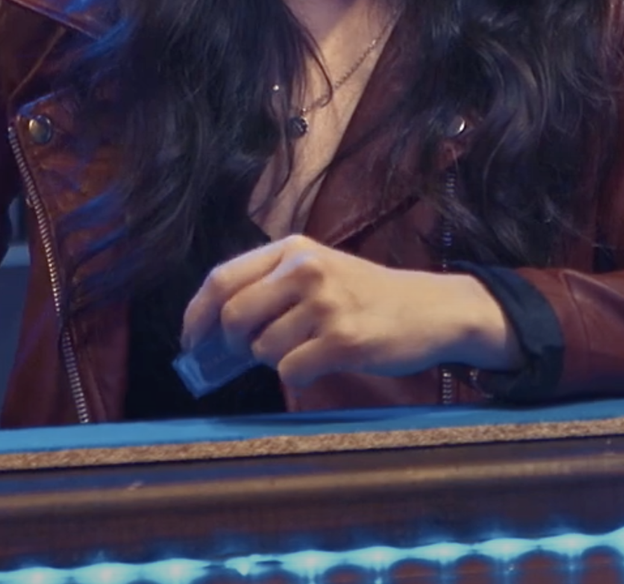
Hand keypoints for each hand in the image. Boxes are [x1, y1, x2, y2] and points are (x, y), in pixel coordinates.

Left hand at [180, 235, 521, 386]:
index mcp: (293, 249)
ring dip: (275, 359)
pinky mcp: (343, 339)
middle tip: (250, 354)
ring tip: (307, 348)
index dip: (196, 316)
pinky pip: (290, 370)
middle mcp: (306, 269)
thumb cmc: (368, 297)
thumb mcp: (320, 272)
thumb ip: (269, 291)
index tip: (191, 342)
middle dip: (233, 345)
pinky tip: (324, 362)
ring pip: (262, 349)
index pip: (220, 279)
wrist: (432, 309)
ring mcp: (326, 303)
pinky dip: (299, 374)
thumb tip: (210, 337)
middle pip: (233, 316)